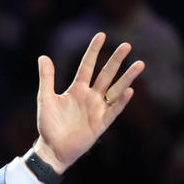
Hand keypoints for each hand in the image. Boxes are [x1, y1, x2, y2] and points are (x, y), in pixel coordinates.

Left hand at [34, 33, 144, 172]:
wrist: (51, 148)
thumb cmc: (49, 124)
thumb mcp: (46, 98)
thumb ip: (47, 78)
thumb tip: (43, 56)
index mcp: (77, 89)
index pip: (87, 66)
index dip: (93, 51)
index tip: (101, 35)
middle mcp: (90, 96)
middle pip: (106, 74)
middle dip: (116, 60)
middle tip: (127, 45)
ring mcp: (98, 108)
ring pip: (116, 89)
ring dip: (127, 78)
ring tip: (140, 64)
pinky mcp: (101, 123)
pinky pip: (114, 110)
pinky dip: (121, 101)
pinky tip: (129, 90)